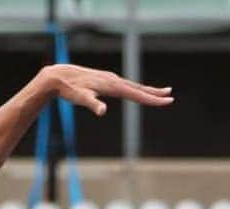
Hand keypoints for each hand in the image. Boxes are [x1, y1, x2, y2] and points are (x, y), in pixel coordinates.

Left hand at [38, 64, 173, 116]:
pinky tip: (138, 92)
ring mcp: (110, 80)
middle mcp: (114, 80)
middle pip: (138, 88)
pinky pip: (125, 86)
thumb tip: (102, 111)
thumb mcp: (81, 98)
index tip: (166, 101)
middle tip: (170, 95)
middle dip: (155, 93)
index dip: (152, 99)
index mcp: (112, 86)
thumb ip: (92, 104)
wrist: (59, 76)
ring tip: (160, 93)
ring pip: (133, 86)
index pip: (137, 94)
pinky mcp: (106, 81)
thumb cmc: (70, 90)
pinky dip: (136, 89)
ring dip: (147, 90)